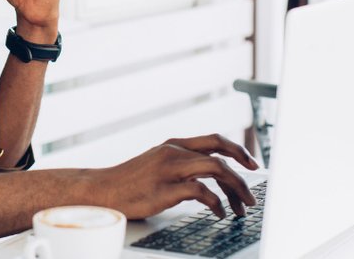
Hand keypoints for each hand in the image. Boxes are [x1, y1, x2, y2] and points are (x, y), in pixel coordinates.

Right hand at [91, 134, 259, 219]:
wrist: (102, 189)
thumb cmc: (129, 181)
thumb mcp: (157, 163)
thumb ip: (180, 163)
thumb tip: (210, 174)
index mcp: (173, 144)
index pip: (214, 140)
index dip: (237, 150)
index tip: (252, 163)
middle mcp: (173, 152)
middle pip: (220, 152)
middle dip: (244, 168)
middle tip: (252, 191)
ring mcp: (169, 169)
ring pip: (215, 169)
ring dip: (235, 188)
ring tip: (241, 206)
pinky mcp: (164, 189)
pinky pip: (200, 192)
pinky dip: (216, 203)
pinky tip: (219, 213)